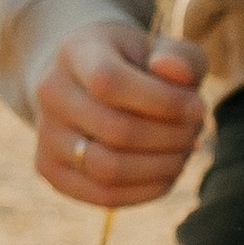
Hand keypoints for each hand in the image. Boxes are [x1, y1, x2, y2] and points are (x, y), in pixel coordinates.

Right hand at [34, 21, 207, 208]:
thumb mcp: (163, 50)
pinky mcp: (49, 169)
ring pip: (107, 168)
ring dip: (160, 166)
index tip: (198, 107)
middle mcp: (51, 92)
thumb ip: (180, 57)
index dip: (163, 101)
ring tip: (183, 152)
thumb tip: (173, 73)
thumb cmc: (135, 65)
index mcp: (75, 52)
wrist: (85, 83)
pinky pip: (102, 194)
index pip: (111, 83)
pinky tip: (167, 173)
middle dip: (170, 137)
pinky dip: (145, 190)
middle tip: (195, 132)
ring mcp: (44, 133)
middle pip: (115, 130)